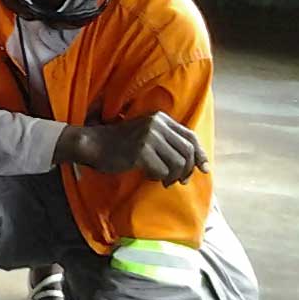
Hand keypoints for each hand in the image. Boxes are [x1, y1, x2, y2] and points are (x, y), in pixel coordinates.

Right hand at [57, 112, 207, 183]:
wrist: (95, 144)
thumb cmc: (122, 144)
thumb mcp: (147, 135)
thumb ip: (168, 142)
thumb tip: (198, 164)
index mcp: (160, 118)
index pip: (190, 137)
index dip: (200, 155)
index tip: (204, 170)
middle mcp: (156, 124)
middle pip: (187, 152)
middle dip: (187, 170)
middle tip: (180, 181)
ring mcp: (148, 137)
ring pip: (177, 163)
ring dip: (173, 176)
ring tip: (164, 181)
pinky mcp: (140, 151)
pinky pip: (161, 171)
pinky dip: (158, 177)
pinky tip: (149, 176)